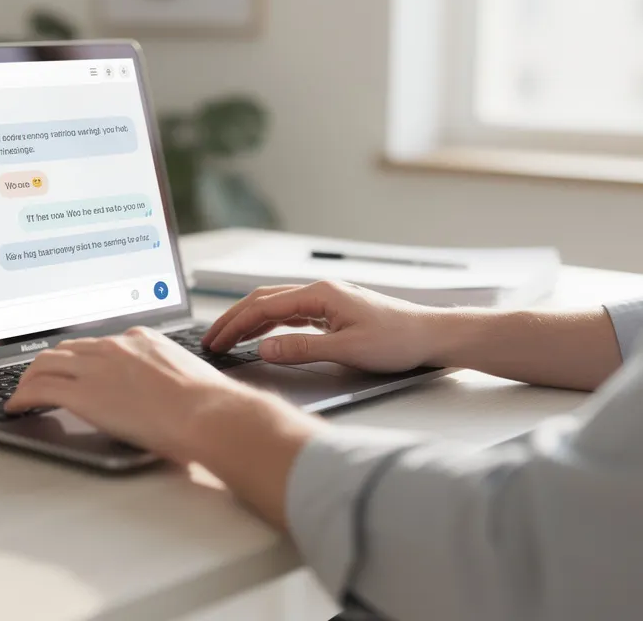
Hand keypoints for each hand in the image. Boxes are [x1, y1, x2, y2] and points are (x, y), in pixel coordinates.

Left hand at [5, 326, 262, 461]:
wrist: (207, 412)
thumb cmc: (208, 403)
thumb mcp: (188, 375)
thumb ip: (167, 374)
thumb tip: (168, 392)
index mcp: (141, 339)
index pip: (99, 343)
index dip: (80, 356)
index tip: (75, 366)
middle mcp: (114, 346)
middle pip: (67, 349)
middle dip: (50, 363)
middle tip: (40, 378)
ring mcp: (96, 367)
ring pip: (45, 363)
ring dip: (30, 378)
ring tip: (23, 393)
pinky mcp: (82, 393)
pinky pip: (39, 389)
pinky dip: (22, 397)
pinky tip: (17, 407)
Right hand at [202, 281, 456, 373]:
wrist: (431, 335)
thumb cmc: (398, 340)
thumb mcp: (347, 350)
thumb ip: (302, 349)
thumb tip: (263, 349)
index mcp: (320, 294)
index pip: (264, 307)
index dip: (235, 324)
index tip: (215, 341)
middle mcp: (321, 292)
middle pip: (264, 300)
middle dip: (234, 319)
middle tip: (211, 340)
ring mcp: (327, 300)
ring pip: (277, 306)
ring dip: (250, 322)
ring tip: (228, 339)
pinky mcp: (334, 312)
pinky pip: (292, 315)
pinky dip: (271, 324)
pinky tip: (263, 337)